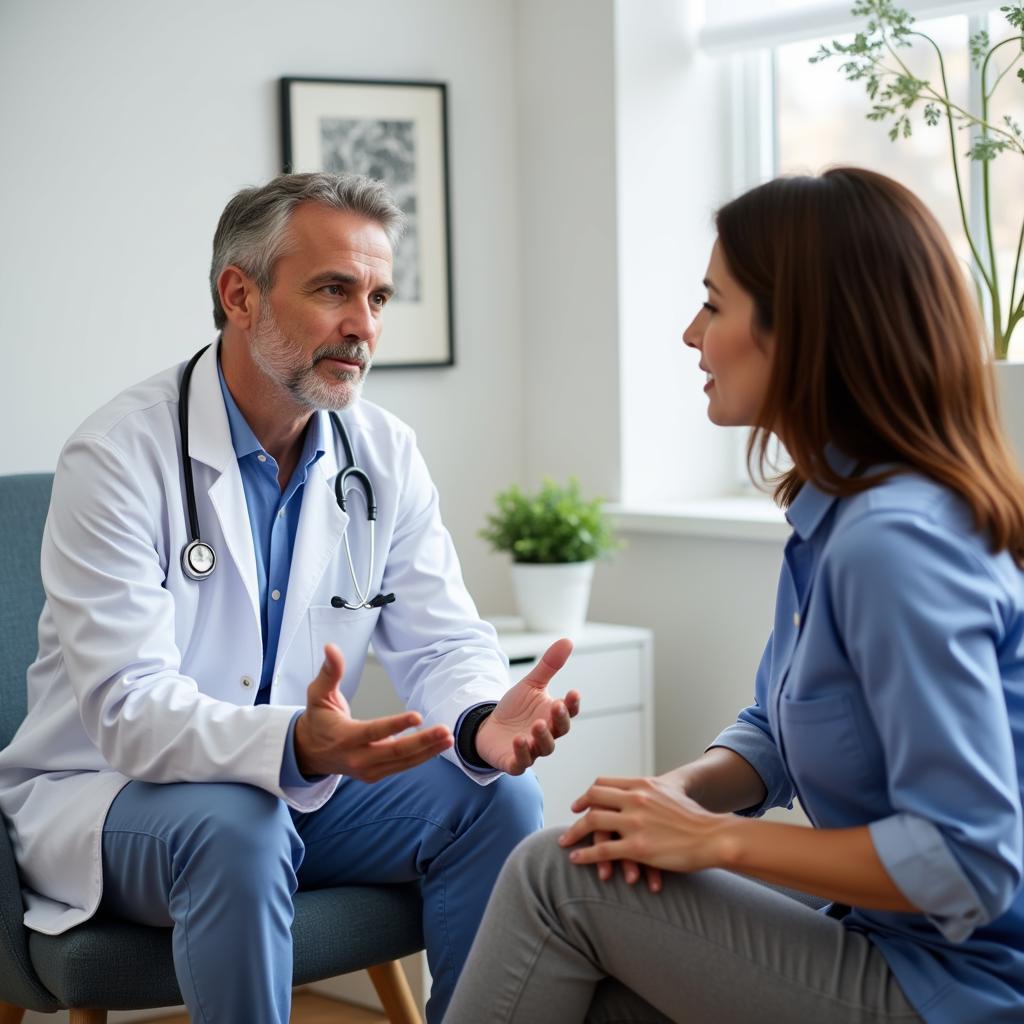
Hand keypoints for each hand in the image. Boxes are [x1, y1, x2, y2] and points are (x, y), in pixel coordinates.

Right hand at [294, 644, 452, 780]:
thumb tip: (331, 647)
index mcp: (345, 737)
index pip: (374, 731)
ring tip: (448, 738)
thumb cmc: (318, 719)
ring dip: (428, 751)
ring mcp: (367, 770)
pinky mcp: (375, 775)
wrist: (309, 753)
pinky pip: (401, 766)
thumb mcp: (318, 693)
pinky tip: (438, 745)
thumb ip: (330, 672)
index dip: (396, 725)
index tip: (418, 716)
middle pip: (395, 752)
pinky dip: (421, 756)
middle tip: (445, 730)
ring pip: (402, 762)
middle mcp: (357, 758)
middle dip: (422, 741)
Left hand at [474, 638, 578, 774]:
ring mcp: (532, 750)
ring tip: (536, 725)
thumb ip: (549, 666)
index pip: (568, 711)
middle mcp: (546, 734)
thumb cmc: (516, 708)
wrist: (489, 727)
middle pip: (559, 731)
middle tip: (555, 706)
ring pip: (544, 748)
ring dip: (542, 737)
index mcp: (552, 716)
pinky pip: (521, 762)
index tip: (574, 692)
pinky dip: (522, 754)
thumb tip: (568, 640)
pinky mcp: (514, 761)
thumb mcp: (531, 684)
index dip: (573, 704)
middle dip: (559, 720)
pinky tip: (519, 741)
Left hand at [558, 775, 733, 875]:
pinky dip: (586, 855)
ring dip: (574, 833)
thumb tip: (639, 792)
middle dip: (578, 810)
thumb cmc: (696, 817)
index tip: (581, 803)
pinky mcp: (638, 847)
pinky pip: (602, 850)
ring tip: (564, 842)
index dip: (589, 793)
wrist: (714, 835)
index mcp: (642, 785)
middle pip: (593, 799)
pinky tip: (577, 860)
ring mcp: (635, 823)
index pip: (604, 783)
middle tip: (571, 820)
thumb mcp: (670, 793)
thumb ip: (650, 791)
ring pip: (593, 823)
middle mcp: (635, 799)